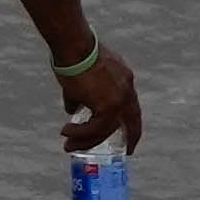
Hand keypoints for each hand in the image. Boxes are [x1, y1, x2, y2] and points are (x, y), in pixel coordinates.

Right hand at [53, 44, 144, 158]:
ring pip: (106, 129)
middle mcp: (127, 91)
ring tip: (69, 145)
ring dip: (86, 140)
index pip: (132, 106)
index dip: (132, 123)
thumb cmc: (75, 57)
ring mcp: (119, 98)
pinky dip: (80, 134)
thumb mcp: (83, 78)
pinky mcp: (107, 105)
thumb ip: (82, 96)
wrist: (75, 47)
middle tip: (126, 151)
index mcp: (125, 81)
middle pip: (131, 121)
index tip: (130, 137)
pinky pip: (95, 127)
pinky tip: (67, 132)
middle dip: (130, 138)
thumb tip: (73, 110)